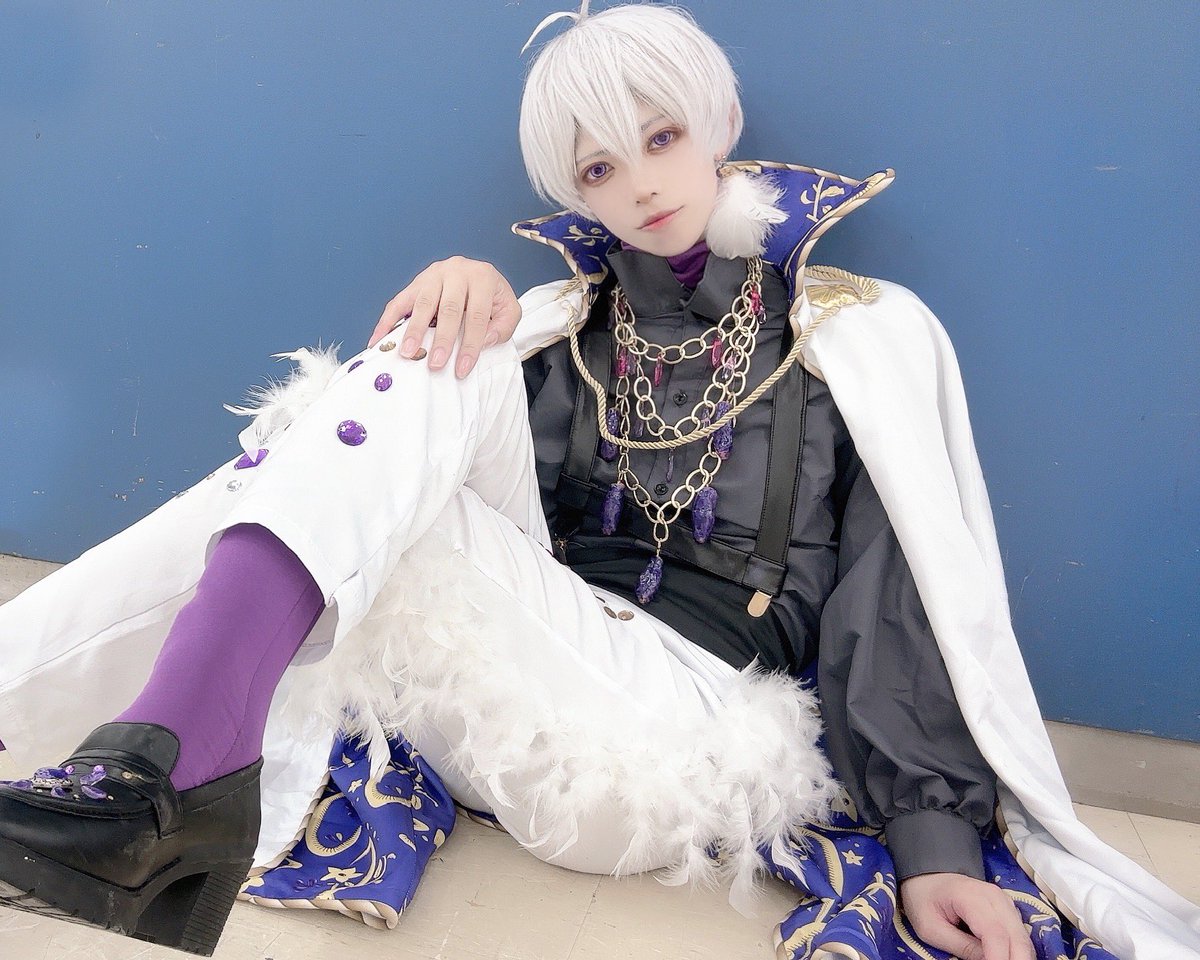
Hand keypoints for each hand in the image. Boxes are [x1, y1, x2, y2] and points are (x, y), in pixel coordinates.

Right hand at [368, 256, 521, 378]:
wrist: (478, 277)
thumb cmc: (492, 298)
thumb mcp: (509, 310)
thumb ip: (504, 327)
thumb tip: (485, 340)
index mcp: (483, 277)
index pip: (476, 316)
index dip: (470, 345)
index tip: (461, 369)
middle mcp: (457, 271)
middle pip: (448, 309)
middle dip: (441, 339)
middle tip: (435, 363)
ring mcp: (434, 274)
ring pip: (422, 303)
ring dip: (413, 330)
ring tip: (408, 353)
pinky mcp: (416, 282)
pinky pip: (399, 302)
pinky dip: (387, 322)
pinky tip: (378, 340)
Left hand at [900, 873, 1033, 959]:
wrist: (927, 878)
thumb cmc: (924, 900)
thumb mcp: (931, 928)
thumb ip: (962, 947)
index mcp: (970, 897)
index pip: (995, 934)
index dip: (999, 959)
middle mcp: (995, 897)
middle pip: (1017, 938)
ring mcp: (1004, 902)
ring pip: (1023, 939)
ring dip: (1018, 958)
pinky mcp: (1008, 910)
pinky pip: (1020, 935)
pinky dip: (1017, 952)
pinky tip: (1004, 959)